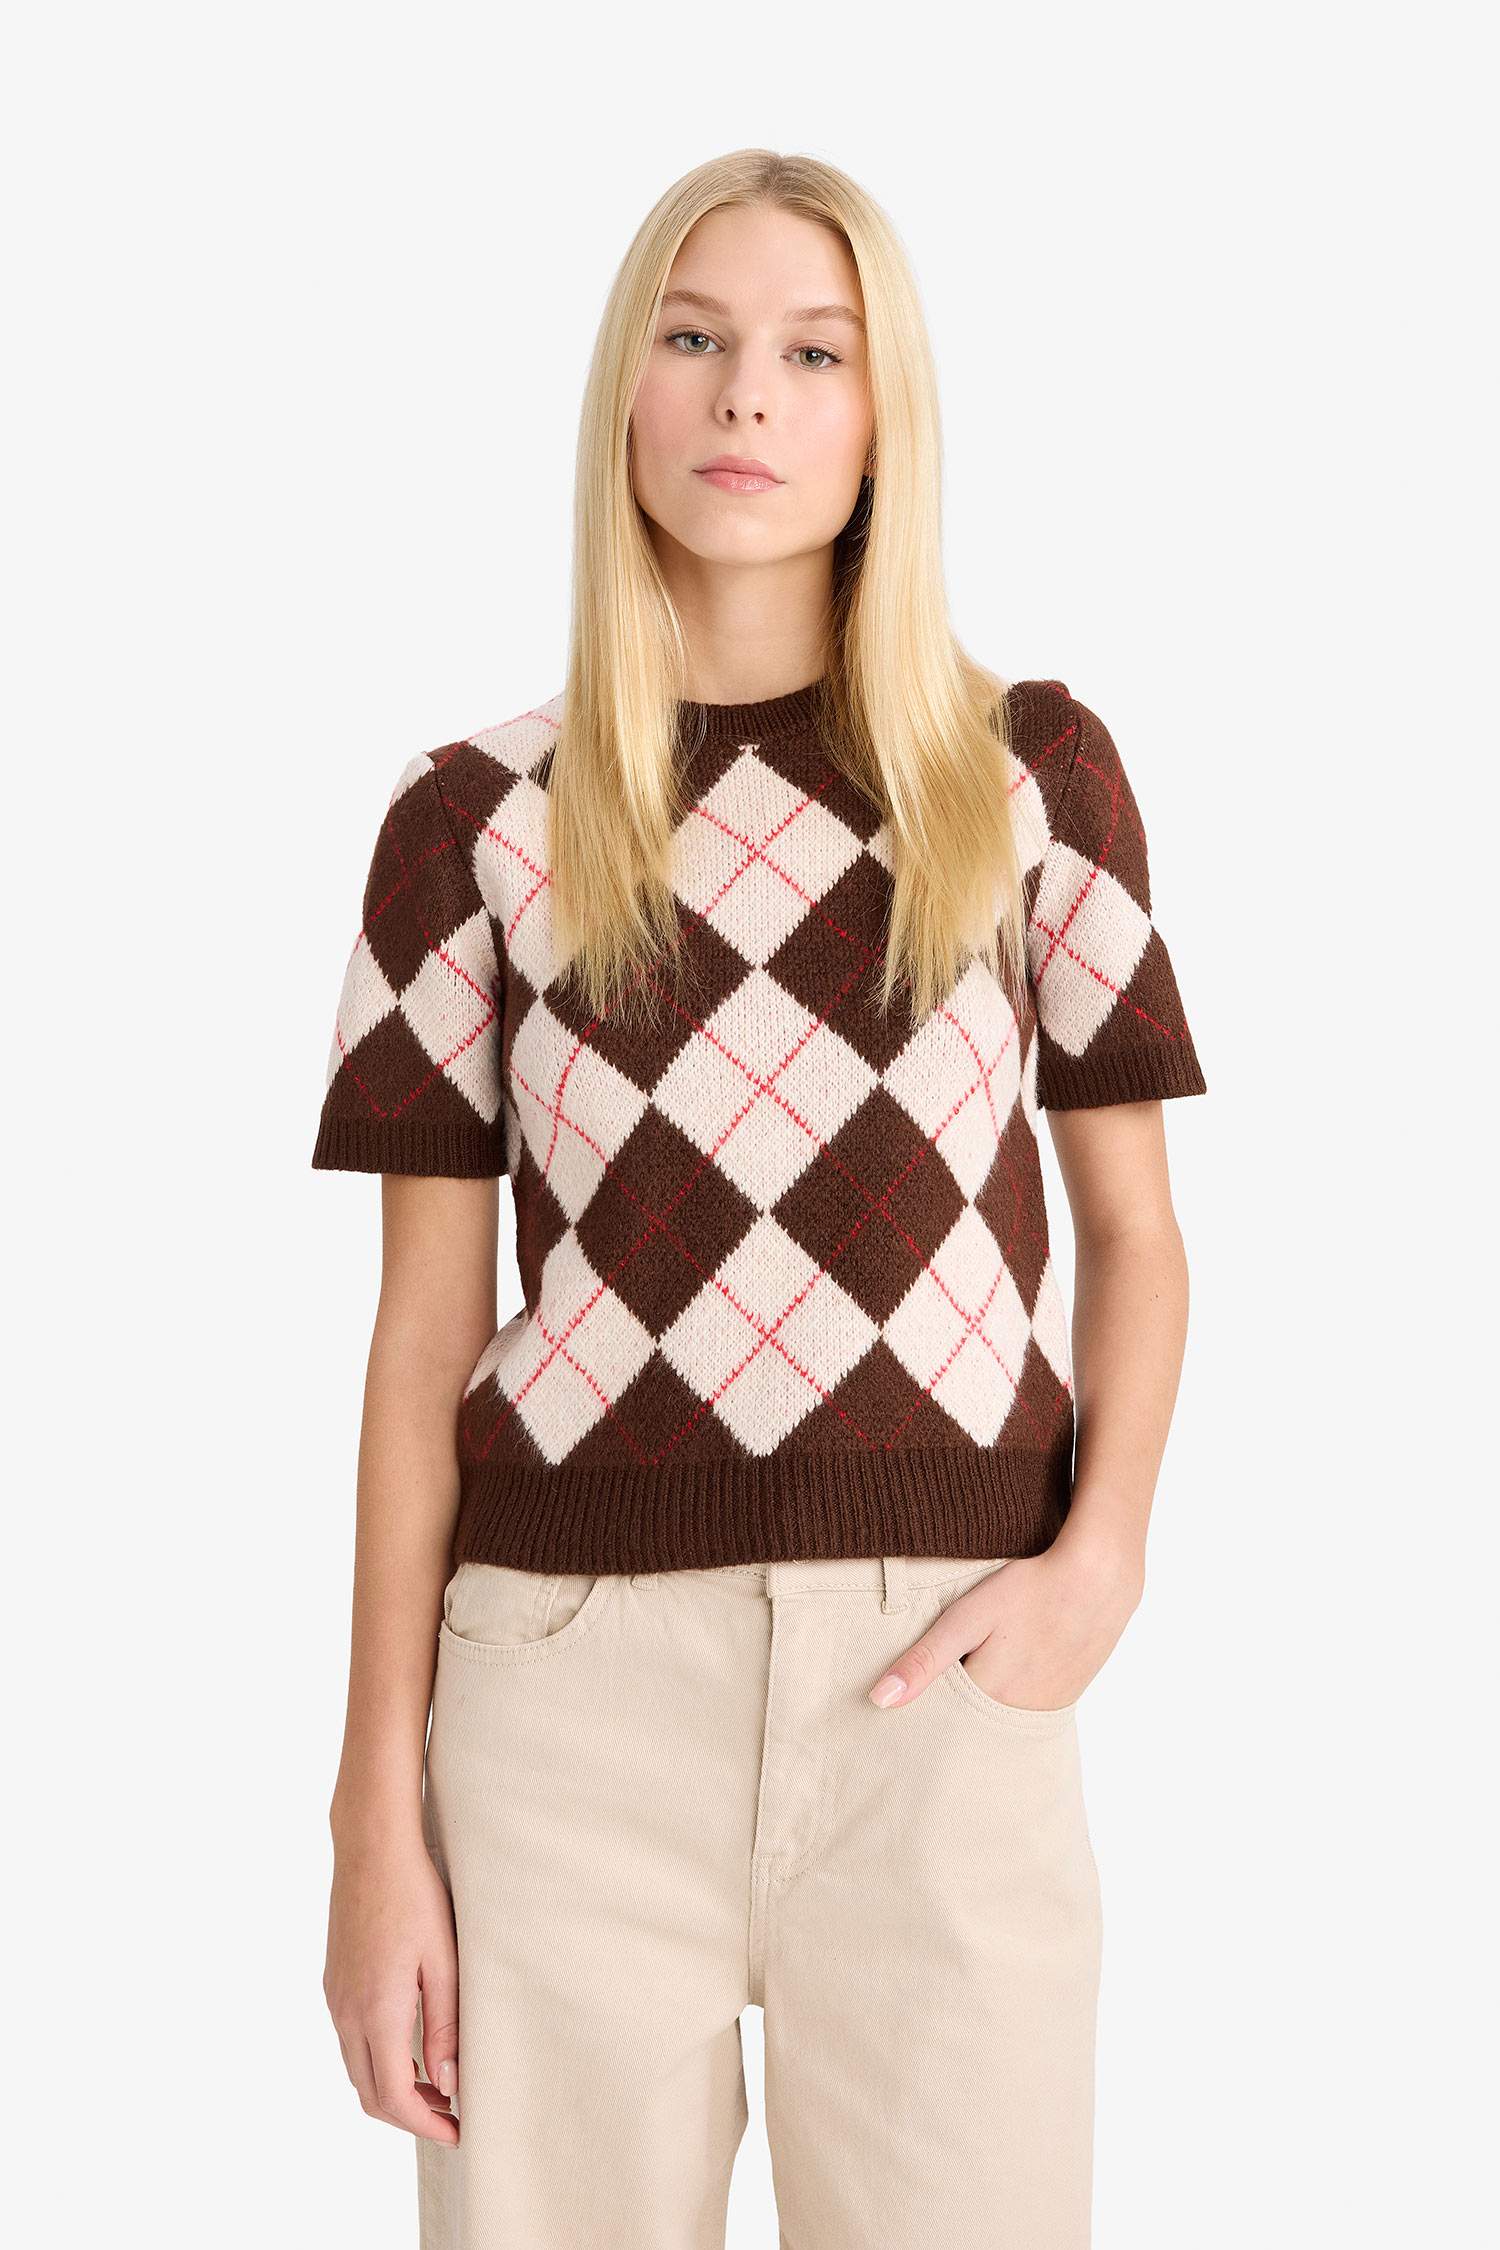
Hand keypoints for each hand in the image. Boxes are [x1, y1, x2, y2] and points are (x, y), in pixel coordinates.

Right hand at [324, 1828, 459, 2143]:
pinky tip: (411, 2047)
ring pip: (357, 2069)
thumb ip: (446, 2025)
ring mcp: (335, 1998)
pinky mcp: (334, 1982)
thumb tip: (449, 2083)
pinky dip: (378, 2060)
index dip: (426, 2124)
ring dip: (393, 2088)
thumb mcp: (443, 1961)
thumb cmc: (415, 1896)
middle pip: (370, 2093)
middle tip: (452, 2115)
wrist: (371, 1848)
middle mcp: (347, 2013)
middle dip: (409, 2115)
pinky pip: (351, 2041)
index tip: (459, 2133)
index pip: (394, 2096)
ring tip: (438, 2085)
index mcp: (376, 2012)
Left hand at [868, 1527, 1144, 1711]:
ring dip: (982, 1710)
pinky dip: (1011, 1701)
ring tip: (970, 1683)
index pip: (940, 1722)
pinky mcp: (1067, 1694)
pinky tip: (1008, 1674)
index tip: (900, 1715)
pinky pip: (1028, 1710)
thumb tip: (879, 1701)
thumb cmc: (1030, 1589)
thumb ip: (923, 1661)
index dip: (921, 1715)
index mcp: (988, 1698)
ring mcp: (1049, 1707)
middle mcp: (1020, 1714)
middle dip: (950, 1718)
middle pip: (971, 1727)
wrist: (1100, 1576)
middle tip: (934, 1698)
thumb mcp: (967, 1618)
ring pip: (1001, 1720)